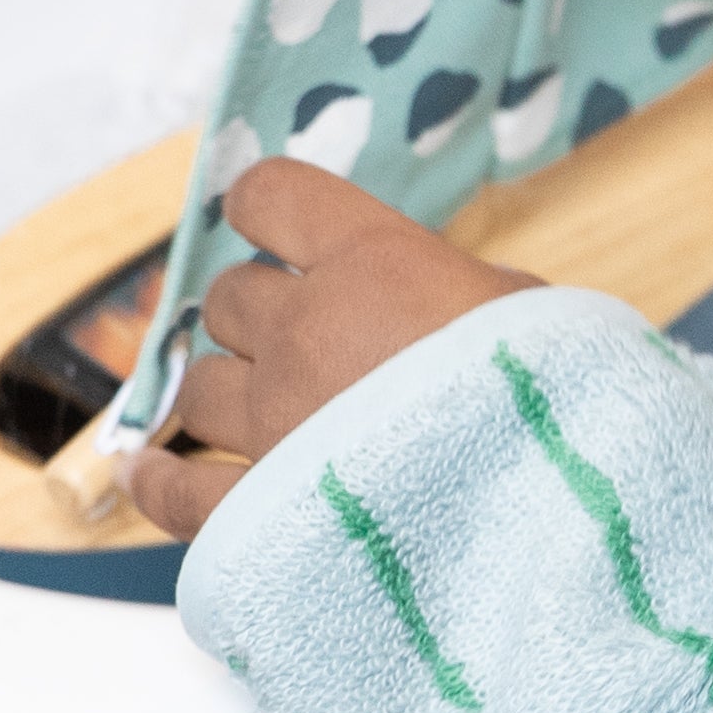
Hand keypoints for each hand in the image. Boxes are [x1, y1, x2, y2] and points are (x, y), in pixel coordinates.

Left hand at [126, 161, 539, 540]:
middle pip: (230, 297)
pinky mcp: (261, 512)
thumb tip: (436, 302)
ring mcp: (275, 422)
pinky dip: (158, 480)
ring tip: (270, 412)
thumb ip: (455, 292)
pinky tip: (150, 471)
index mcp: (372, 260)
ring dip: (225, 392)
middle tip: (312, 344)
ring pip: (199, 385)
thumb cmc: (562, 407)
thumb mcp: (530, 311)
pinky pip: (176, 492)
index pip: (269, 195)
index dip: (270, 210)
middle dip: (261, 315)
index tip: (284, 234)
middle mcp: (306, 330)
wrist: (559, 517)